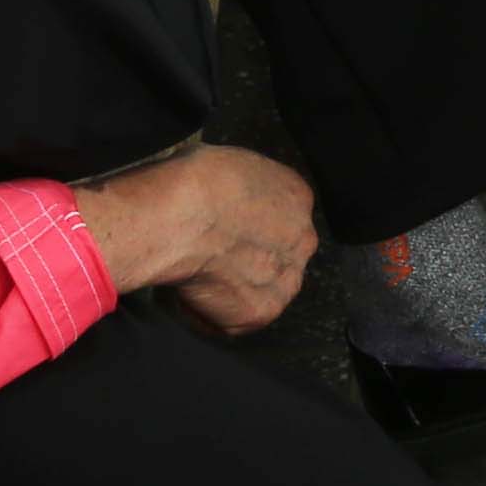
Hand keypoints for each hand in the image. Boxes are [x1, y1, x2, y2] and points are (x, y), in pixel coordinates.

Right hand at [70, 144, 315, 334]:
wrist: (182, 215)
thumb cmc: (194, 181)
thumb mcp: (230, 166)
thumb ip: (241, 189)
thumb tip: (224, 198)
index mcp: (297, 196)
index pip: (283, 219)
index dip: (252, 229)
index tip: (227, 233)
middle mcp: (302, 239)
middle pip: (281, 257)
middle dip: (250, 261)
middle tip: (212, 259)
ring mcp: (284, 279)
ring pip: (263, 290)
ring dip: (235, 290)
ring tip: (197, 278)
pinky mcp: (260, 313)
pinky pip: (235, 320)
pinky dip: (209, 315)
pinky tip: (189, 294)